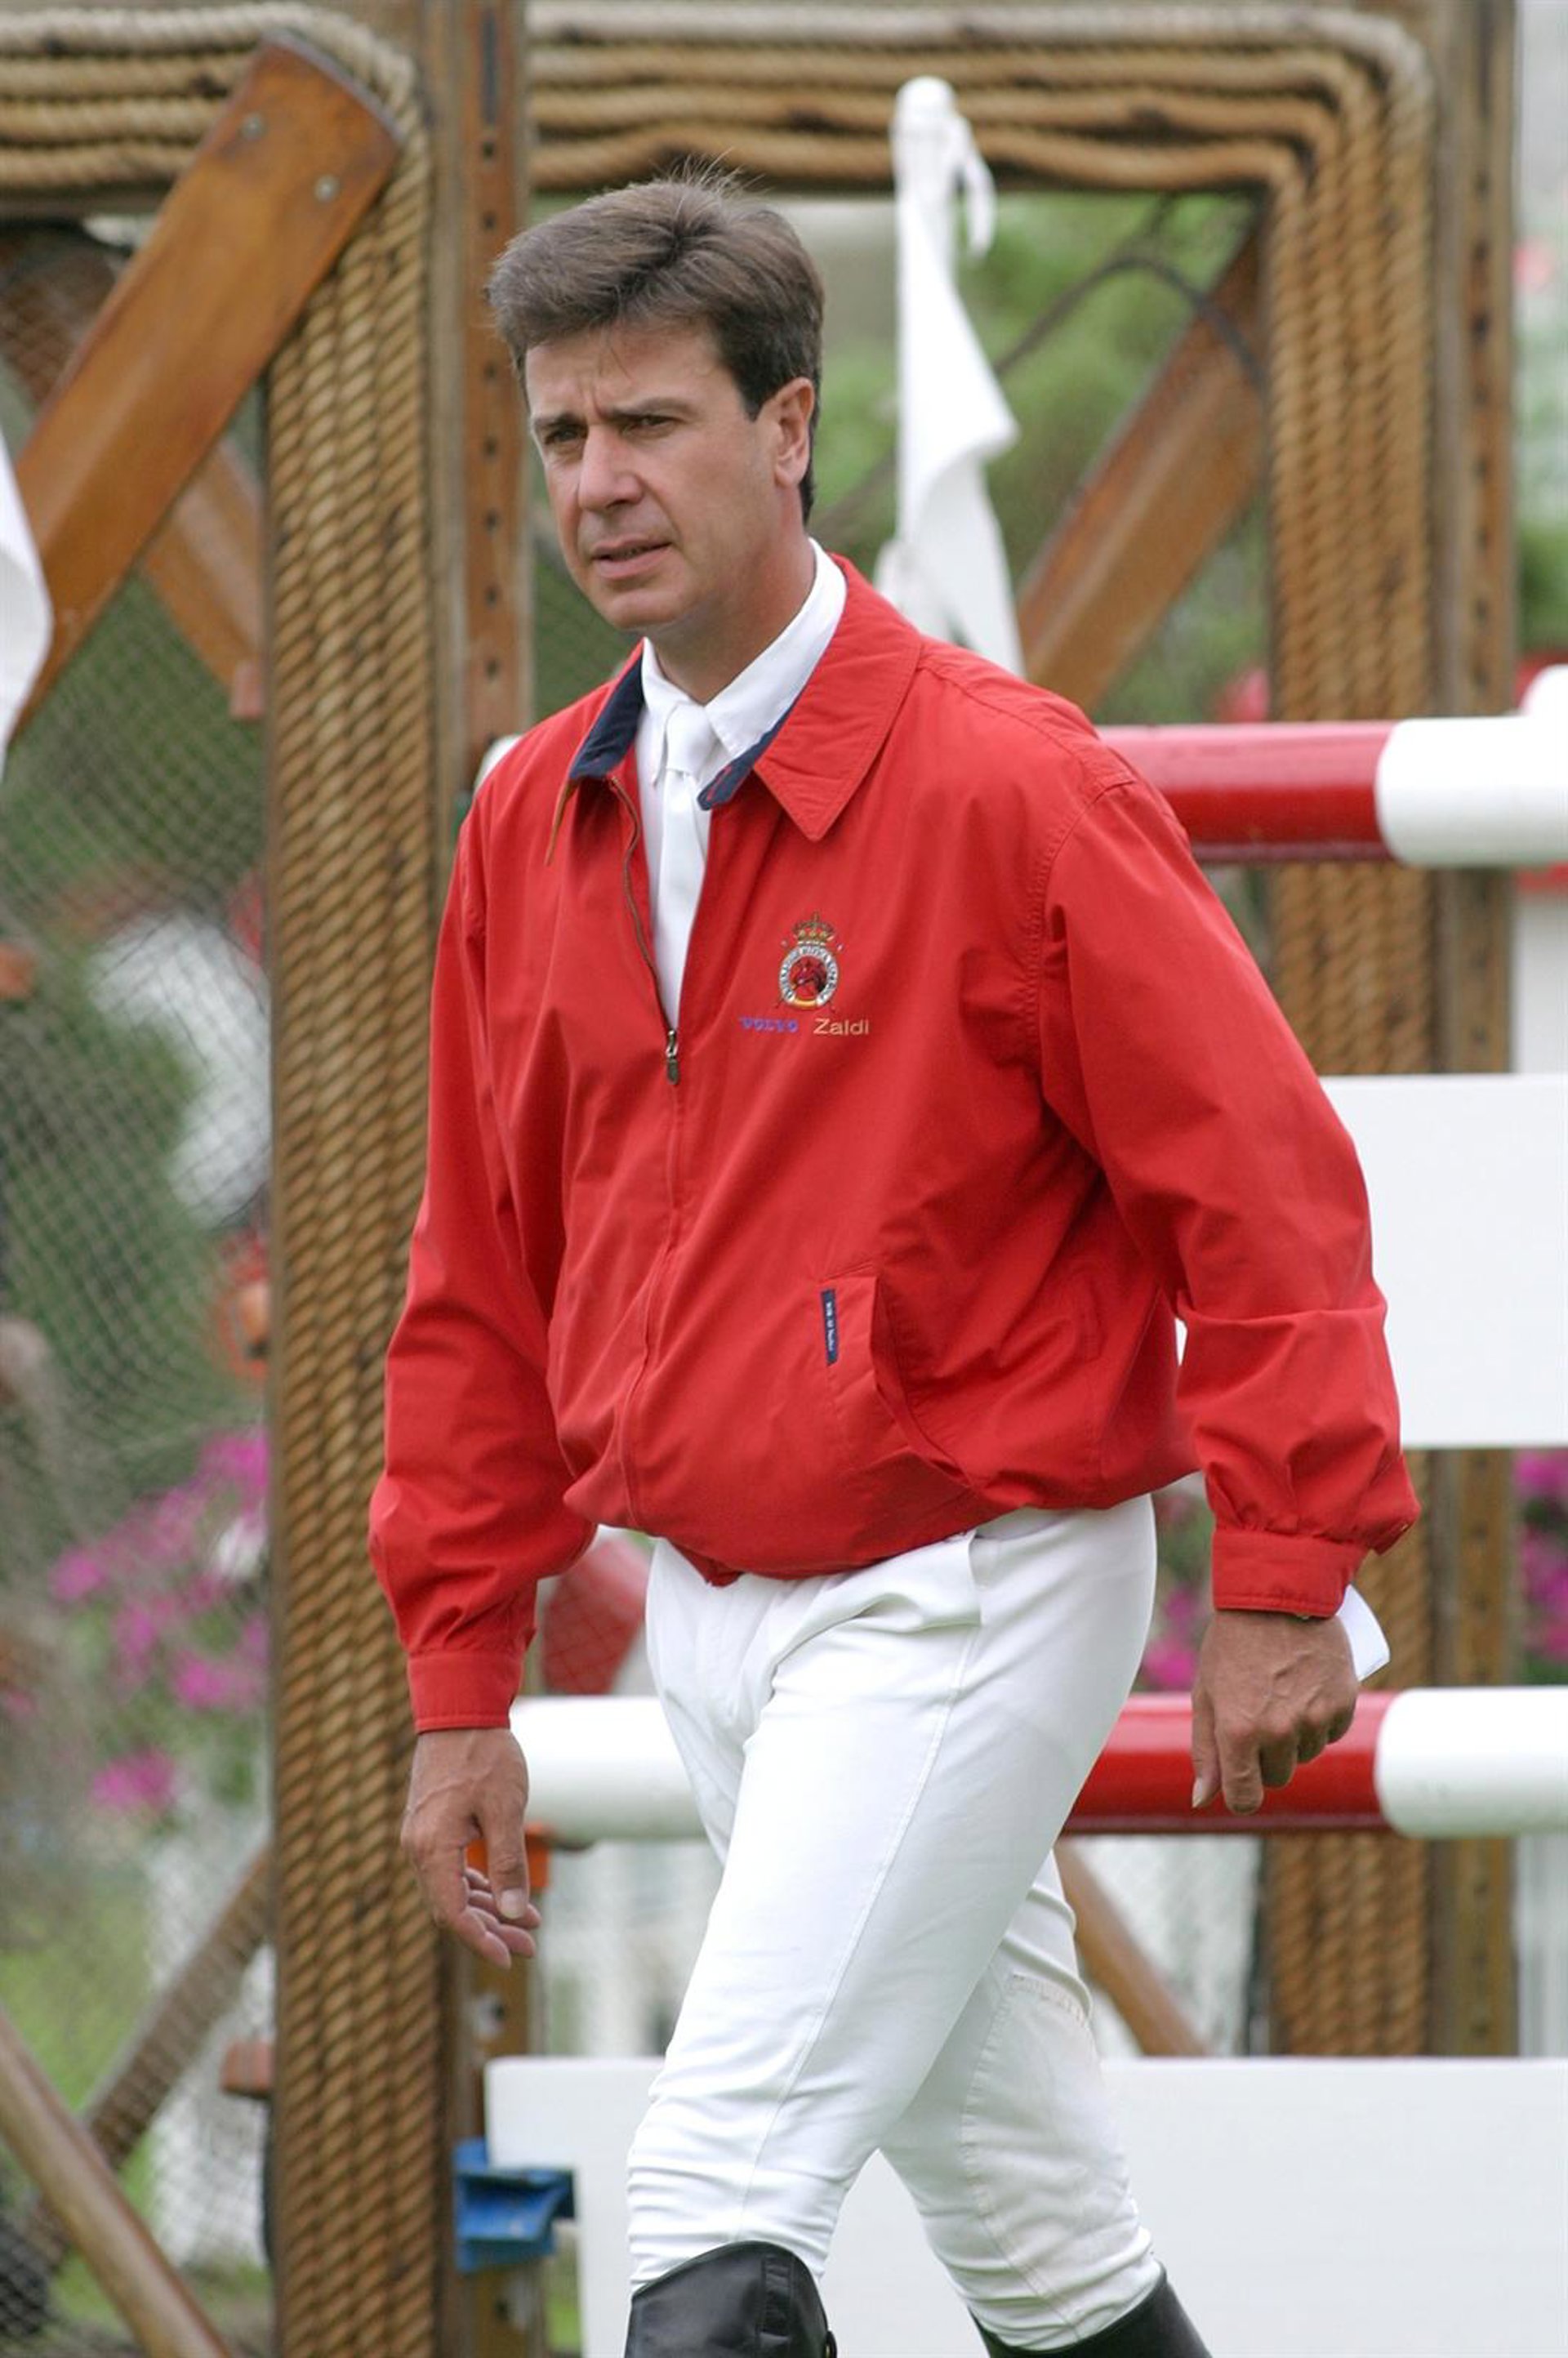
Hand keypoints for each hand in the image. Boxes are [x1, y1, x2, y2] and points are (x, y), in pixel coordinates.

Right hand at [401, 1726, 540, 1968]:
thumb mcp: (505, 1809)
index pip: (453, 1913)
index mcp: (432, 1848)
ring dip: (489, 1909)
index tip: (511, 1958)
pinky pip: (453, 1869)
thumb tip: (515, 1913)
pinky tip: (508, 1894)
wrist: (460, 1710)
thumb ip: (509, 1862)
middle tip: (529, 1947)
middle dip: (491, 1930)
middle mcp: (419, 1848)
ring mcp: (423, 1837)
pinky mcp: (433, 1827)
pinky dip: (480, 1885)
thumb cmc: (484, 1756)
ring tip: (528, 1925)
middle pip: (452, 1907)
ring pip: (453, 1890)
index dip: (482, 1941)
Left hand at [1190, 1609, 1356, 1815]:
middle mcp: (1279, 1731)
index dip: (1241, 1791)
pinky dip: (1321, 1719)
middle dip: (1265, 1755)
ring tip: (1281, 1693)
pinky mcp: (1343, 1702)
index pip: (1245, 1798)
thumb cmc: (1233, 1643)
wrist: (1277, 1594)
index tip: (1241, 1777)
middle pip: (1277, 1777)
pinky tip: (1306, 1687)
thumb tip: (1203, 1800)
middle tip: (1257, 1712)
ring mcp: (1315, 1717)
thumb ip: (1205, 1751)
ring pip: (1306, 1755)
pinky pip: (1332, 1732)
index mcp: (1239, 1732)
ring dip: (1295, 1737)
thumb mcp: (1207, 1693)